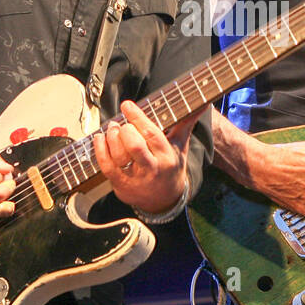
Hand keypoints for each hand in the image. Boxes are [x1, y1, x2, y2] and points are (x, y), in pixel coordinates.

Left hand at [94, 101, 201, 215]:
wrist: (164, 200)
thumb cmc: (171, 167)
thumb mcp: (180, 146)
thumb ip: (187, 122)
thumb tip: (205, 104)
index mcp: (167, 157)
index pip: (152, 134)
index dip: (137, 118)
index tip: (127, 105)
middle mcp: (151, 168)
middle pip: (134, 146)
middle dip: (124, 130)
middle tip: (121, 123)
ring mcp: (135, 178)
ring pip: (118, 155)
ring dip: (111, 137)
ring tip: (112, 128)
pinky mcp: (120, 184)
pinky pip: (106, 166)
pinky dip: (100, 149)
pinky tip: (101, 138)